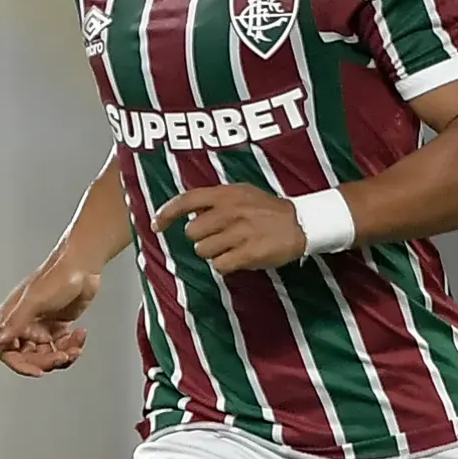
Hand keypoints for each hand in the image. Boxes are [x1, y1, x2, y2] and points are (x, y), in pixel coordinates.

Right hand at [0, 260, 101, 375]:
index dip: (21, 366)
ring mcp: (42, 326)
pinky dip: (73, 345)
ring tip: (75, 347)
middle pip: (31, 357)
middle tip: (63, 355)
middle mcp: (25, 324)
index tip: (38, 372)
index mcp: (13, 318)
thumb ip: (13, 324)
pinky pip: (62, 346)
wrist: (83, 266)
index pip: (8, 352)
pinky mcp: (58, 326)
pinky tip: (80, 334)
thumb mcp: (34, 302)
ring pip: (48, 355)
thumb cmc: (57, 276)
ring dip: (64, 355)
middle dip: (49, 360)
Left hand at [152, 183, 304, 272]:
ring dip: (214, 253)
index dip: (166, 214)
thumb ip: (215, 200)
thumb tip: (188, 212)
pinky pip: (220, 265)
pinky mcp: (249, 252)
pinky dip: (226, 265)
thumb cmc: (267, 209)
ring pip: (203, 251)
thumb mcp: (241, 193)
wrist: (301, 223)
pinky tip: (238, 258)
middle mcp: (230, 211)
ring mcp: (239, 232)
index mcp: (226, 194)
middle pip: (192, 233)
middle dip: (201, 239)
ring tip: (232, 247)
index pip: (186, 200)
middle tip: (219, 238)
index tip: (156, 226)